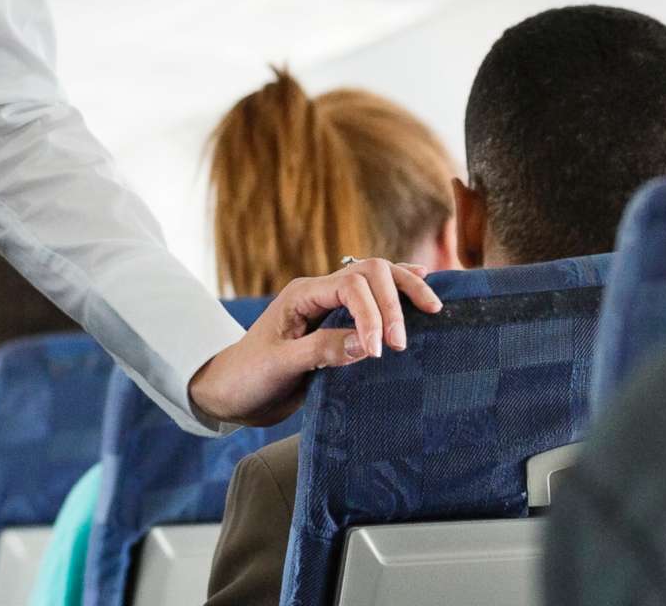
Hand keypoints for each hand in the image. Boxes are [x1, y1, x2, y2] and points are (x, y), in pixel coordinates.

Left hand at [186, 257, 441, 427]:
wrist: (232, 393)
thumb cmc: (249, 378)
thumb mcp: (280, 366)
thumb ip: (322, 350)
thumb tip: (368, 343)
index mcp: (302, 295)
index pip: (350, 287)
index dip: (371, 315)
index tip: (379, 353)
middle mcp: (319, 292)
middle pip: (370, 272)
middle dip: (394, 302)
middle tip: (403, 343)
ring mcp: (330, 304)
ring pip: (376, 278)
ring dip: (404, 289)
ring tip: (433, 306)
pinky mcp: (339, 321)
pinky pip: (374, 297)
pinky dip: (399, 293)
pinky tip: (423, 287)